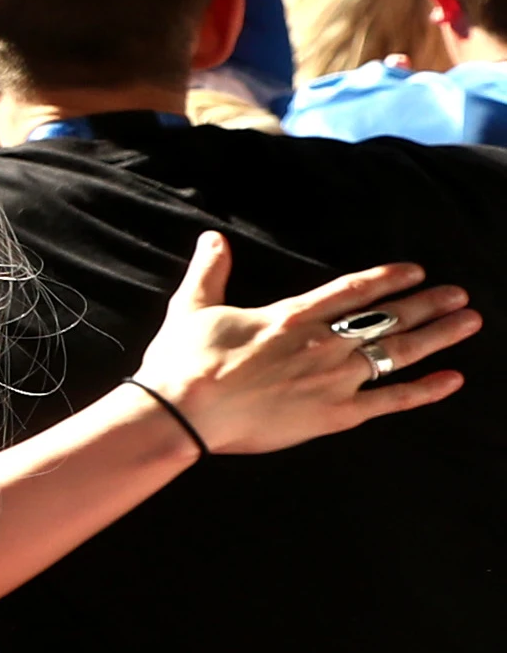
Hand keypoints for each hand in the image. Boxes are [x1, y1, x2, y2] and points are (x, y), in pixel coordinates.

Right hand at [134, 233, 470, 448]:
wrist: (183, 411)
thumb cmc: (183, 361)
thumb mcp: (193, 307)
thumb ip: (210, 271)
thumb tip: (212, 239)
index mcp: (292, 316)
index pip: (353, 291)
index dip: (388, 279)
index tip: (417, 271)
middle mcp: (323, 343)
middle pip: (388, 318)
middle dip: (428, 305)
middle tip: (460, 295)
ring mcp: (334, 379)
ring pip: (398, 353)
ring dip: (438, 336)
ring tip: (469, 323)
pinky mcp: (335, 414)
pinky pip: (390, 400)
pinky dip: (425, 391)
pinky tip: (453, 380)